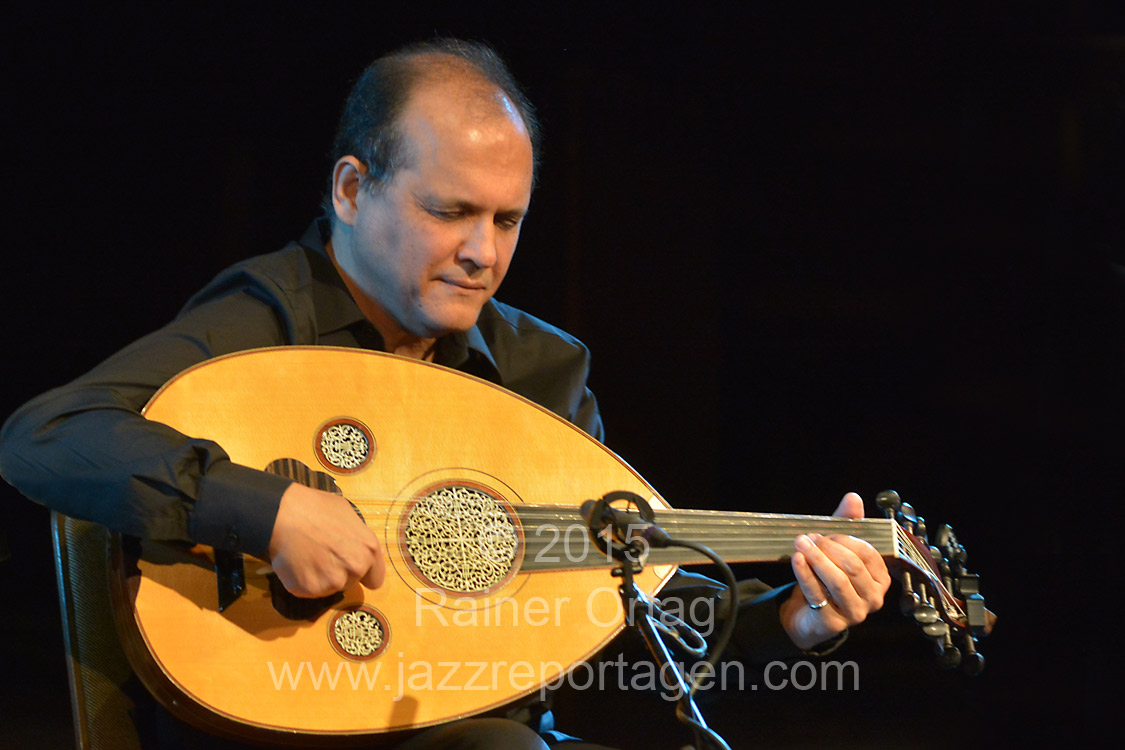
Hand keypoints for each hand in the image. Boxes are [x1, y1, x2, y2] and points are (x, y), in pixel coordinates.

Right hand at [267, 483, 385, 597]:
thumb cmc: (315, 508)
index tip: (351, 569)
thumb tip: (371, 551)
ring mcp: (333, 581)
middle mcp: (356, 568)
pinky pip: (308, 591)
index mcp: (369, 549)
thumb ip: (361, 537)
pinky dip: (302, 581)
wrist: (282, 514)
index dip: (364, 574)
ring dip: (321, 578)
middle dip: (340, 573)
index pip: (375, 579)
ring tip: (307, 556)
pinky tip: (296, 563)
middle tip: (322, 555)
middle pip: (351, 582)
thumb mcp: (347, 514)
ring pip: (330, 588)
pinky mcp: (310, 590)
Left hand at [780, 492, 891, 650]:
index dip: (844, 539)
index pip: (867, 553)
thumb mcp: (836, 550)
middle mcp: (873, 598)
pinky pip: (818, 594)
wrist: (808, 615)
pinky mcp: (834, 623)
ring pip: (837, 580)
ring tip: (800, 543)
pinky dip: (805, 574)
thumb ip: (846, 524)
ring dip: (816, 559)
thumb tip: (853, 498)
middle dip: (828, 547)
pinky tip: (796, 560)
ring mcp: (856, 613)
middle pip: (852, 566)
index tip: (824, 532)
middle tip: (807, 536)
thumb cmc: (827, 579)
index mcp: (880, 578)